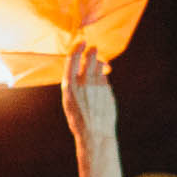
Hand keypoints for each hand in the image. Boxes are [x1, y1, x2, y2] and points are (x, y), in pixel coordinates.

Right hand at [61, 42, 123, 176]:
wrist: (94, 134)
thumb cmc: (78, 120)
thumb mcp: (69, 101)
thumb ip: (73, 85)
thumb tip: (80, 70)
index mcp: (69, 86)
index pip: (72, 59)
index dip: (77, 48)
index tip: (81, 42)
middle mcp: (83, 83)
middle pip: (89, 58)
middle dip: (92, 51)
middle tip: (93, 48)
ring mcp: (97, 86)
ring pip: (99, 67)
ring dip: (99, 63)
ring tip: (98, 63)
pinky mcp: (107, 90)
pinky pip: (105, 79)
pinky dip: (103, 79)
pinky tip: (100, 86)